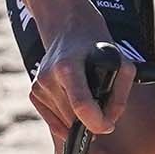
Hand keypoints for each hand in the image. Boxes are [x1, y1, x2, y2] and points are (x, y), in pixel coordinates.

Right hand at [14, 0, 129, 140]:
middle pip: (74, 118)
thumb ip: (118, 97)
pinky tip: (74, 102)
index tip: (108, 126)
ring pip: (64, 123)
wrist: (68, 27)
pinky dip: (67, 118)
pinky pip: (54, 121)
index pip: (82, 106)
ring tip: (88, 97)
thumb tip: (107, 125)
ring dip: (80, 119)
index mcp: (68, 67)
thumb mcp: (120, 63)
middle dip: (92, 120)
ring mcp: (39, 86)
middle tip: (103, 105)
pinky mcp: (34, 93)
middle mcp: (48, 77)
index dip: (98, 122)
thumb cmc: (97, 46)